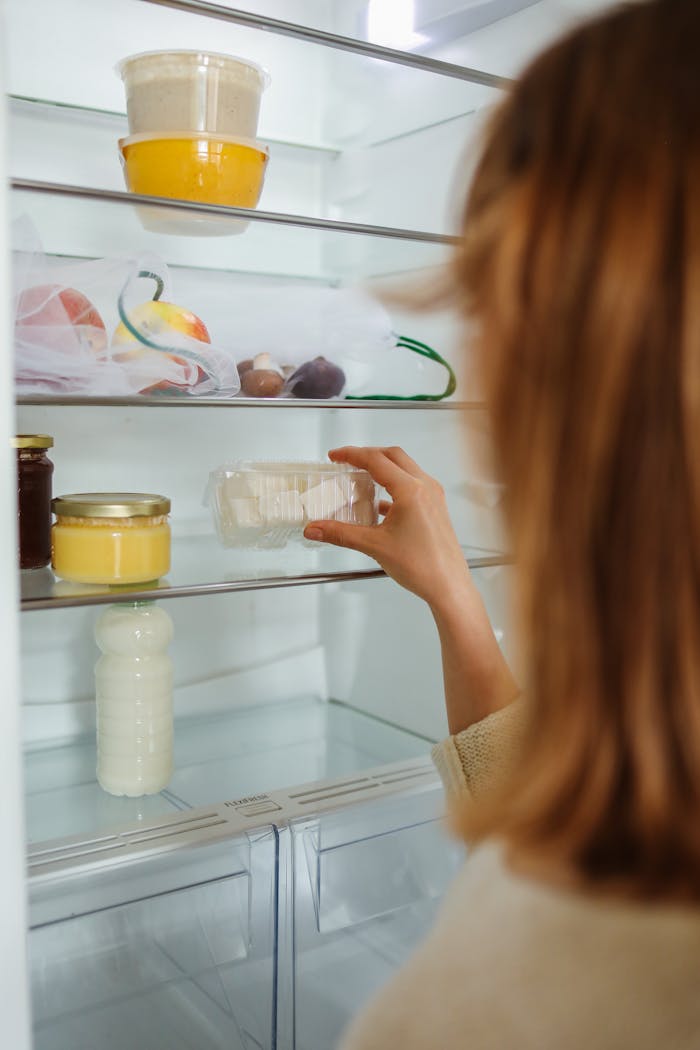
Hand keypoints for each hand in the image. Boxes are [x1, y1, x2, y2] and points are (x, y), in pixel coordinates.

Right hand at [304, 445, 472, 613]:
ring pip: (405, 468)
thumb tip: (316, 529)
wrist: (448, 586)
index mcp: (411, 490)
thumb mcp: (374, 546)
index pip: (376, 460)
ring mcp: (433, 496)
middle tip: (347, 461)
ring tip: (362, 478)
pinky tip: (380, 504)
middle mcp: (425, 487)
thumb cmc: (423, 566)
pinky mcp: (436, 508)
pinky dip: (394, 486)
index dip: (351, 455)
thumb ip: (340, 534)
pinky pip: (413, 486)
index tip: (336, 456)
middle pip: (392, 456)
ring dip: (382, 468)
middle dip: (367, 455)